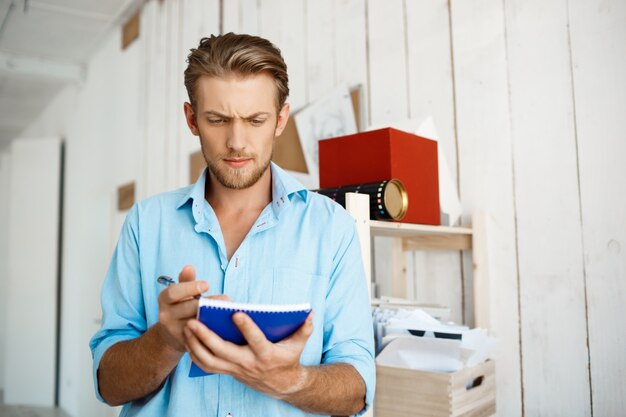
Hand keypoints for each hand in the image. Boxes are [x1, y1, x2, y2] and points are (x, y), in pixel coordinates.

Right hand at [156, 265, 227, 351]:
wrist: (172, 334)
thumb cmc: (182, 306)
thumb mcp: (182, 293)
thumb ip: (186, 281)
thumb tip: (189, 267)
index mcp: (164, 300)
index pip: (173, 292)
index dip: (190, 287)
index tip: (207, 284)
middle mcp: (165, 316)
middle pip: (187, 308)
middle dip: (207, 304)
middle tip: (226, 300)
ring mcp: (174, 331)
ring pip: (195, 324)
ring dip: (213, 317)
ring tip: (228, 311)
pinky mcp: (185, 343)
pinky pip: (201, 336)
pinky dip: (214, 330)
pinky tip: (228, 325)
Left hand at [184, 311, 314, 397]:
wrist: (280, 384)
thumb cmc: (287, 358)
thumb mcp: (298, 344)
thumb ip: (304, 329)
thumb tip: (310, 314)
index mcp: (266, 354)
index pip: (255, 341)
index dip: (247, 328)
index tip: (237, 313)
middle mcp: (248, 363)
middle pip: (223, 351)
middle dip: (206, 336)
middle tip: (194, 320)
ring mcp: (235, 369)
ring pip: (210, 360)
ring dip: (195, 345)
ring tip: (187, 327)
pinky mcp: (227, 371)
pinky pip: (206, 366)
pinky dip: (194, 354)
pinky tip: (187, 340)